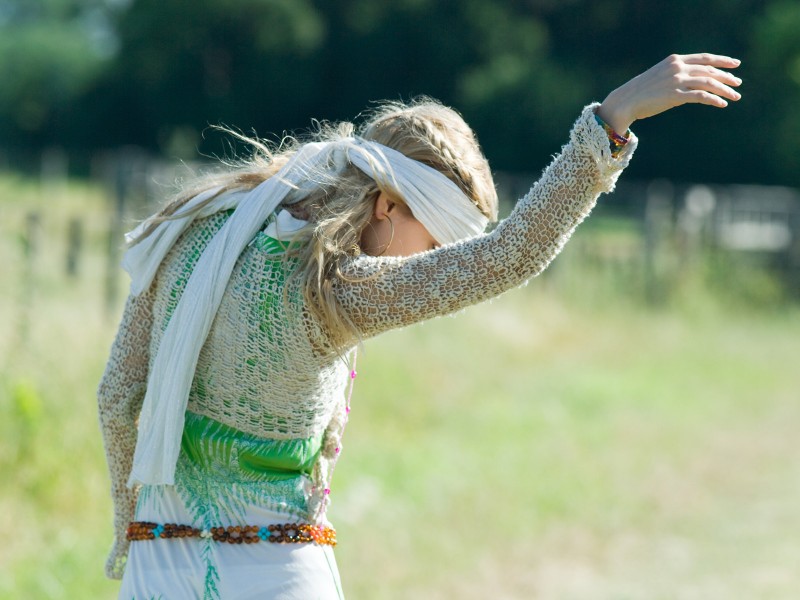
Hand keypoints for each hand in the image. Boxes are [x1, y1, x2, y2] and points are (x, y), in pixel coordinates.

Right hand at [596, 53, 741, 133]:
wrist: (626, 100)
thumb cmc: (642, 91)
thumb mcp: (660, 76)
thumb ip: (676, 74)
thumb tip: (692, 81)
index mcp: (674, 60)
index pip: (704, 58)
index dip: (722, 61)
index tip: (735, 65)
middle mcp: (678, 68)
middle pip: (709, 70)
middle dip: (726, 77)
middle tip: (738, 83)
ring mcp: (677, 81)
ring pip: (708, 83)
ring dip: (724, 89)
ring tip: (735, 96)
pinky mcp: (675, 96)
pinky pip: (700, 96)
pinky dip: (714, 99)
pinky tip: (722, 104)